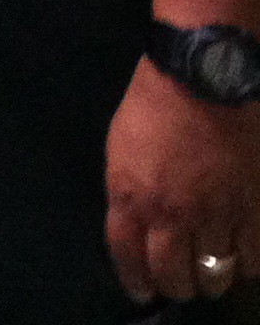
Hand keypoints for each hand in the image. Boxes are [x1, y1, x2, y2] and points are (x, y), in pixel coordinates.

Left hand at [106, 59, 259, 303]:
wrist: (204, 77)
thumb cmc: (154, 104)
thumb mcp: (121, 148)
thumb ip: (129, 191)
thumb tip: (137, 224)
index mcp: (132, 196)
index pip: (128, 256)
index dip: (136, 279)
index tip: (142, 290)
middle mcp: (172, 214)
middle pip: (175, 274)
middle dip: (177, 285)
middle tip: (182, 284)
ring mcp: (216, 213)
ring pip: (216, 272)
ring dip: (212, 279)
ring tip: (212, 276)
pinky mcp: (254, 207)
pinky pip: (254, 257)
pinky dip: (247, 264)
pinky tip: (242, 259)